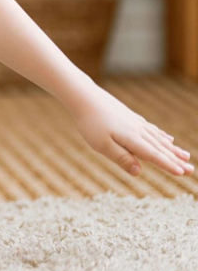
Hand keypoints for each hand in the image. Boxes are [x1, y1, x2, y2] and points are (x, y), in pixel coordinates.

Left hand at [70, 85, 191, 177]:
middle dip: (176, 160)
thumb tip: (139, 172)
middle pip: (160, 148)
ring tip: (185, 156)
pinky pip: (151, 129)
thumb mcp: (101, 144)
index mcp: (131, 139)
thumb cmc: (90, 123)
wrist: (84, 96)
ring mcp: (135, 122)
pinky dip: (162, 135)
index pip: (153, 155)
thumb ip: (121, 158)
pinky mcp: (130, 117)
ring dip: (173, 149)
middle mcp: (137, 130)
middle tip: (191, 170)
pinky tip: (168, 138)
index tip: (182, 173)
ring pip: (158, 138)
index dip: (168, 165)